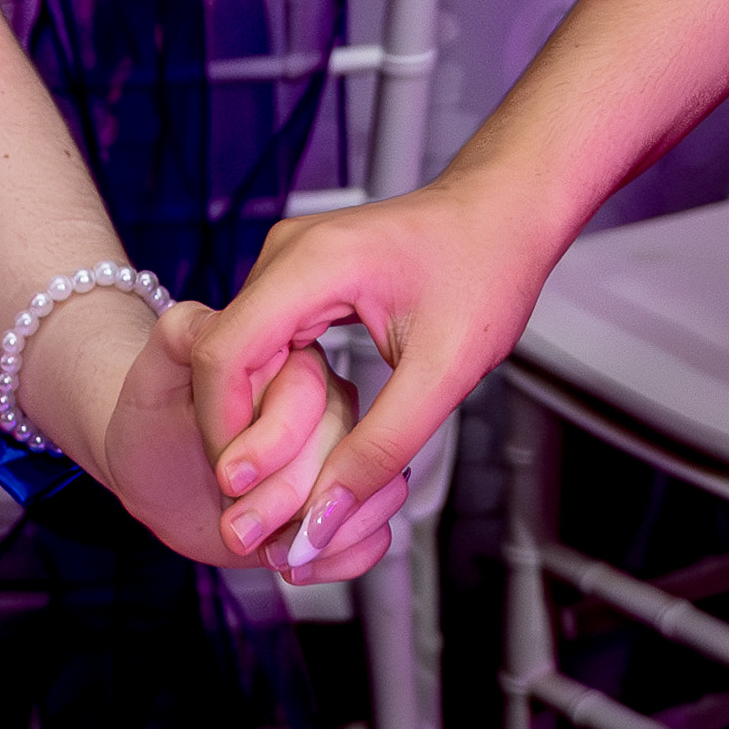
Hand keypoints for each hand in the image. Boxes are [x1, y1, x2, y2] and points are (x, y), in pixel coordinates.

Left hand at [44, 295, 410, 588]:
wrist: (160, 469)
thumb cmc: (154, 415)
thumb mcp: (151, 376)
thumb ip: (177, 335)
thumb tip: (209, 321)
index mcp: (291, 359)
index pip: (309, 397)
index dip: (272, 445)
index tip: (226, 477)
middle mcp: (330, 403)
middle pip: (344, 453)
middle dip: (288, 502)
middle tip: (236, 530)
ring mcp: (343, 453)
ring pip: (379, 490)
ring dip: (327, 535)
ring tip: (272, 553)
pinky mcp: (344, 499)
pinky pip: (378, 530)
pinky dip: (347, 556)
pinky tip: (296, 565)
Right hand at [190, 174, 559, 574]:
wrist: (507, 210)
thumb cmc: (489, 267)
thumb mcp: (445, 371)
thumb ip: (383, 446)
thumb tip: (324, 517)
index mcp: (312, 261)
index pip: (222, 352)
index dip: (222, 429)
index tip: (243, 489)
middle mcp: (286, 255)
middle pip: (223, 358)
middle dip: (237, 434)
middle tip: (263, 502)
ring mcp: (289, 265)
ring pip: (241, 359)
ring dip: (256, 420)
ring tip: (284, 481)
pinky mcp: (301, 282)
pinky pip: (267, 349)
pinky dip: (277, 398)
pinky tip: (303, 440)